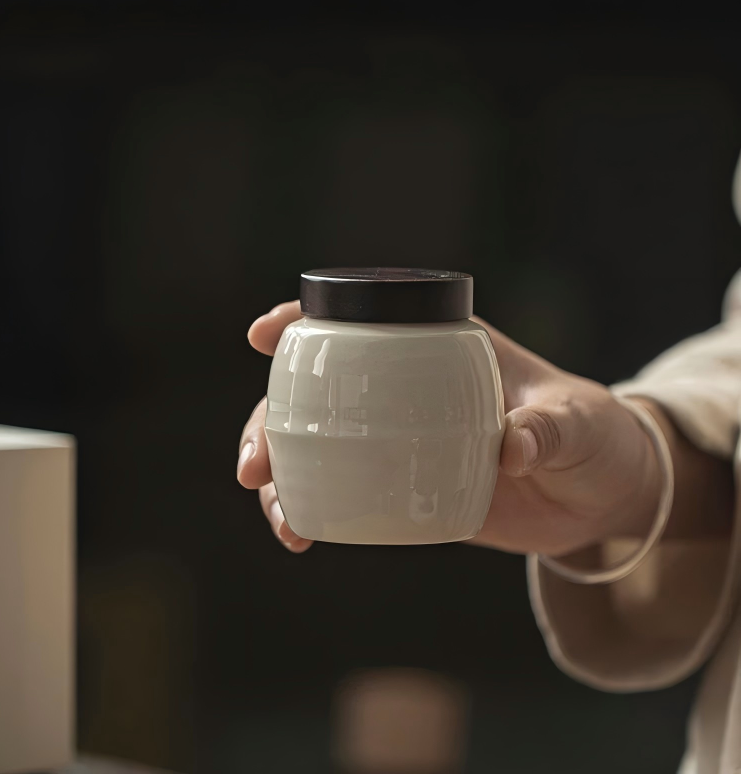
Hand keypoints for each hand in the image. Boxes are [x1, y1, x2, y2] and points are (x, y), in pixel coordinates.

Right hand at [238, 301, 663, 555]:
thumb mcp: (578, 422)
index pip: (363, 318)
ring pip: (317, 445)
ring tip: (279, 515)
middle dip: (269, 419)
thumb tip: (513, 447)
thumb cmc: (591, 436)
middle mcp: (406, 388)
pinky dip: (315, 509)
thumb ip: (550, 427)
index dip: (304, 318)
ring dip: (281, 474)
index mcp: (439, 346)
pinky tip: (301, 534)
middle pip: (316, 391)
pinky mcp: (405, 485)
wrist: (597, 495)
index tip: (265, 335)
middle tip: (254, 464)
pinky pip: (346, 492)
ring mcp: (400, 440)